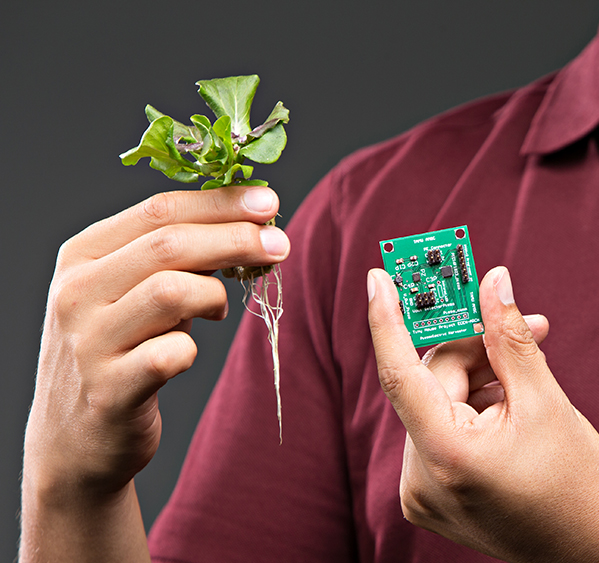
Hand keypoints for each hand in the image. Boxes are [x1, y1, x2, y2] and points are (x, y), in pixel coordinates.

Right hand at [24, 186, 287, 515]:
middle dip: (236, 238)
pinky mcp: (110, 390)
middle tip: (280, 244)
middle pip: (169, 244)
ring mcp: (88, 342)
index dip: (221, 202)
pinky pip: (172, 354)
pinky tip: (187, 353)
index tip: (269, 201)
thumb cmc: (120, 352)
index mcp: (82, 256)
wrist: (73, 440)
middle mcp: (76, 293)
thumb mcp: (131, 294)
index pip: (158, 210)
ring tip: (219, 310)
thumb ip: (175, 258)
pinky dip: (192, 349)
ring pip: (171, 290)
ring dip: (213, 295)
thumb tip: (251, 222)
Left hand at [367, 266, 598, 561]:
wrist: (593, 549)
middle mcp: (423, 479)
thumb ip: (511, 338)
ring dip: (480, 379)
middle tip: (524, 325)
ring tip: (528, 380)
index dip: (388, 319)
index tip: (381, 276)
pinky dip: (472, 409)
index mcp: (447, 455)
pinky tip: (510, 408)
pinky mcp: (432, 497)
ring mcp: (424, 493)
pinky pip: (442, 430)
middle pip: (434, 384)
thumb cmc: (575, 484)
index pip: (401, 373)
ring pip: (440, 404)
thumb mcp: (546, 402)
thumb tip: (493, 283)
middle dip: (477, 350)